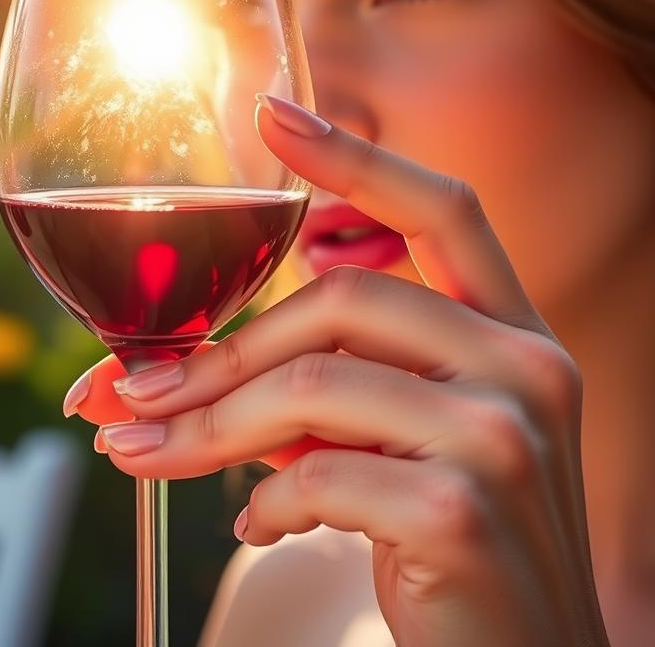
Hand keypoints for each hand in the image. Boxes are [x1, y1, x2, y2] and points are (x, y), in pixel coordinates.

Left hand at [64, 96, 609, 646]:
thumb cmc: (449, 541)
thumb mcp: (392, 443)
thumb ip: (311, 389)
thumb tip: (165, 374)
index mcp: (511, 334)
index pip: (444, 210)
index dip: (358, 157)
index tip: (274, 114)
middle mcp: (525, 367)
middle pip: (340, 300)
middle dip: (220, 350)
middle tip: (129, 388)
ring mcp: (505, 436)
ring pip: (310, 385)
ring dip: (206, 424)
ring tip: (142, 451)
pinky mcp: (461, 509)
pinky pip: (316, 474)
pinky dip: (263, 500)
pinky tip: (255, 526)